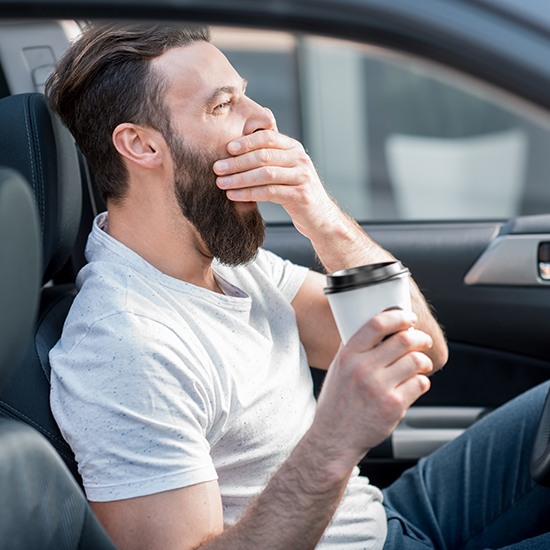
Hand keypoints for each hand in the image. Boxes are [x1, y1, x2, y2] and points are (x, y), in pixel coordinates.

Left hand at [213, 130, 339, 237]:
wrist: (320, 217)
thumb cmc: (296, 190)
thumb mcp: (287, 167)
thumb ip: (272, 149)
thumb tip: (257, 121)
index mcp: (294, 148)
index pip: (268, 138)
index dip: (246, 142)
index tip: (226, 148)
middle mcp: (300, 159)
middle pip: (264, 156)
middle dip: (237, 162)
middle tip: (217, 168)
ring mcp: (302, 177)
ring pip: (265, 174)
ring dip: (239, 178)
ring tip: (221, 183)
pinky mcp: (300, 196)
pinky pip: (269, 192)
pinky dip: (248, 193)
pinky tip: (233, 195)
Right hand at [311, 309, 432, 472]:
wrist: (334, 438)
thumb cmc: (337, 402)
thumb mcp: (337, 368)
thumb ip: (355, 348)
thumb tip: (377, 327)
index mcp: (348, 356)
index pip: (377, 324)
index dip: (398, 317)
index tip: (408, 318)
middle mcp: (363, 369)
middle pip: (403, 340)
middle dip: (419, 338)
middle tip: (422, 341)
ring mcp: (379, 388)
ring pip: (416, 361)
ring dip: (424, 360)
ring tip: (421, 363)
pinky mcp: (393, 406)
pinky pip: (420, 384)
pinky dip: (422, 381)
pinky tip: (415, 383)